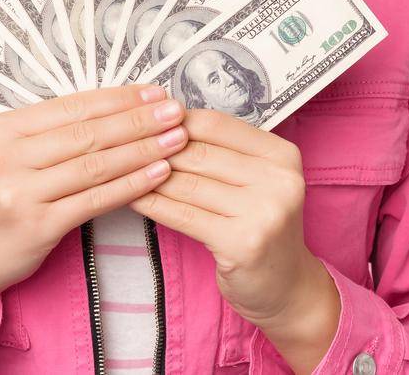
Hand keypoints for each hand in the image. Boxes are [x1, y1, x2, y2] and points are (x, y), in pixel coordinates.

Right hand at [0, 84, 186, 336]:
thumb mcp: (4, 155)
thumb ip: (47, 133)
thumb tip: (113, 108)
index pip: (70, 106)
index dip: (117, 98)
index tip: (153, 93)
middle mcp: (5, 157)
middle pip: (86, 133)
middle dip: (137, 121)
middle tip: (176, 112)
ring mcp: (18, 193)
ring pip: (94, 165)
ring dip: (142, 150)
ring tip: (176, 140)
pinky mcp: (36, 227)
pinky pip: (94, 200)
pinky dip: (131, 185)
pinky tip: (158, 174)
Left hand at [127, 109, 341, 373]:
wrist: (286, 286)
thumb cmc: (260, 226)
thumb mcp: (257, 181)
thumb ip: (223, 152)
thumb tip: (164, 123)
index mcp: (282, 154)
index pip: (218, 125)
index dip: (177, 121)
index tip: (147, 121)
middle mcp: (279, 180)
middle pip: (200, 154)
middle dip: (158, 150)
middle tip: (125, 146)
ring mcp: (264, 213)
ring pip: (188, 184)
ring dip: (149, 177)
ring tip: (122, 169)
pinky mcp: (242, 242)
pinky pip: (184, 215)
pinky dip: (153, 204)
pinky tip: (132, 198)